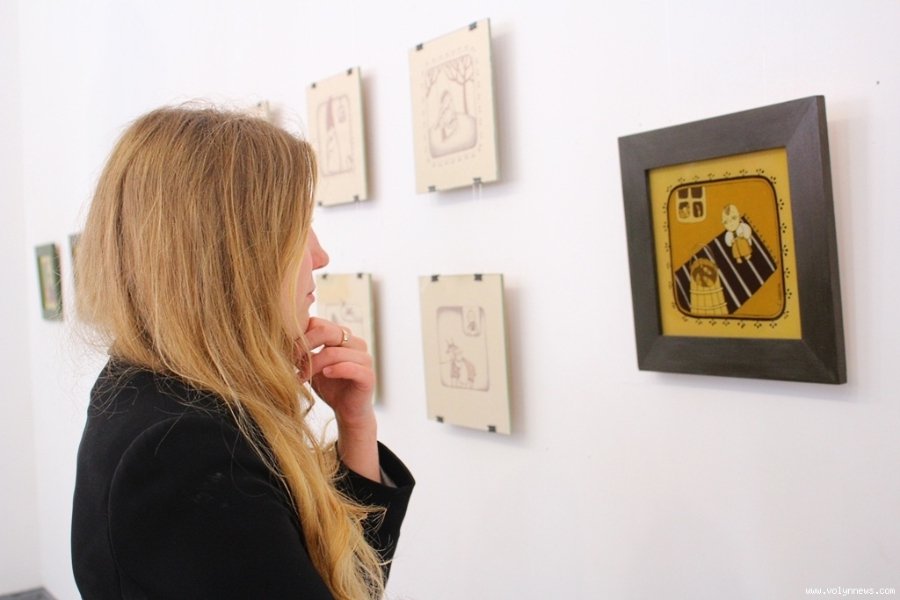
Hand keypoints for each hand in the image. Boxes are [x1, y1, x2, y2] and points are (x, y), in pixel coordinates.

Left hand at [298, 318, 380, 481]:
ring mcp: (364, 358)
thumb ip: (302, 352)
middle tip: (291, 362)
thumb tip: (277, 339)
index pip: (319, 323)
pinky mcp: (368, 375)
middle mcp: (355, 343)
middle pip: (328, 331)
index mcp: (342, 336)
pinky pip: (351, 367)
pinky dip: (336, 370)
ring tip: (301, 377)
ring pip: (335, 352)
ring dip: (314, 364)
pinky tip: (325, 375)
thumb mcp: (311, 366)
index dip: (300, 335)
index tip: (286, 352)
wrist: (348, 412)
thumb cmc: (329, 387)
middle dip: (305, 345)